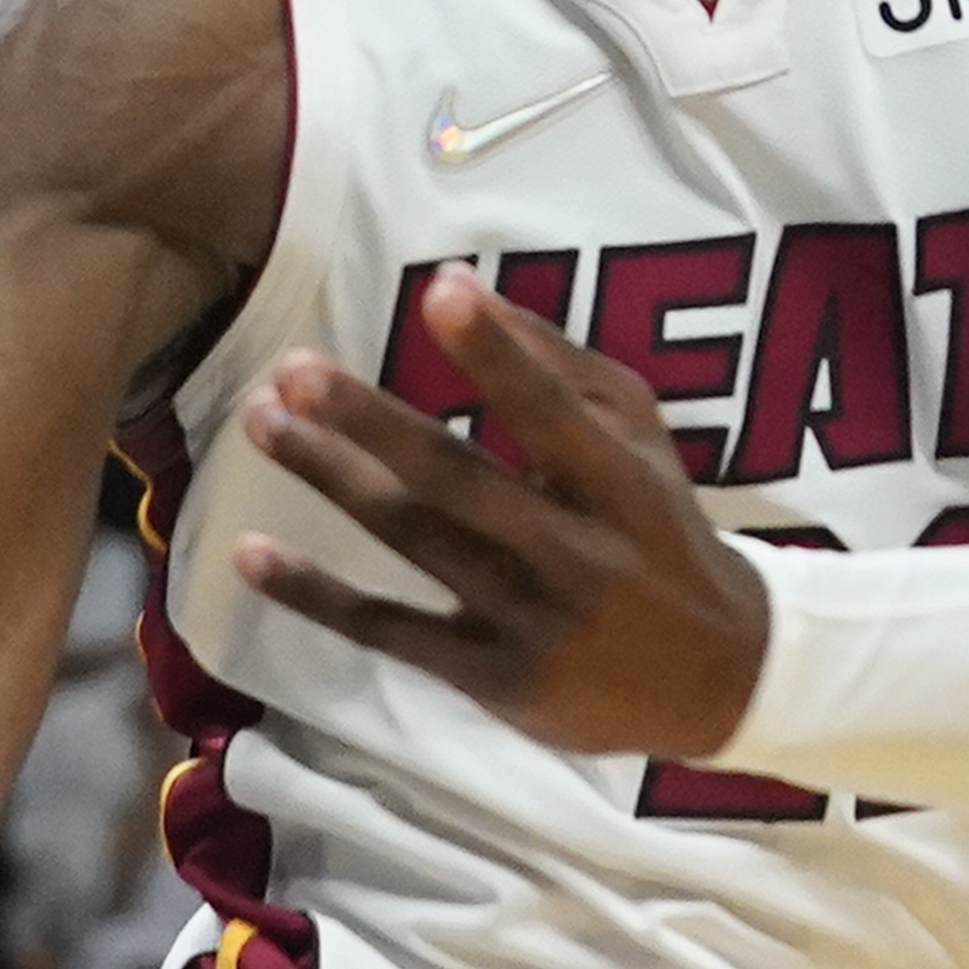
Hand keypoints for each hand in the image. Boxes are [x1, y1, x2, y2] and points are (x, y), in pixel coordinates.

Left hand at [230, 275, 770, 760]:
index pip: (551, 412)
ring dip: (330, 478)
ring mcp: (525, 620)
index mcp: (618, 486)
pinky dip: (316, 593)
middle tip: (295, 371)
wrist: (716, 678)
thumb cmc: (660, 532)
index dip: (496, 354)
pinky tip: (252, 552)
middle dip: (371, 423)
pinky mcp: (487, 676)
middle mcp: (572, 554)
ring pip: (413, 541)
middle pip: (458, 481)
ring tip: (261, 421)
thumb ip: (564, 371)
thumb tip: (464, 291)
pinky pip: (387, 629)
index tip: (439, 293)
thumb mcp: (641, 444)